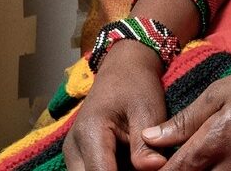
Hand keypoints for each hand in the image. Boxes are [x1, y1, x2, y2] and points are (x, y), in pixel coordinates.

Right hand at [62, 42, 169, 170]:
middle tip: (146, 168)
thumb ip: (146, 143)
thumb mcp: (147, 110)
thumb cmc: (136, 85)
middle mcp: (74, 147)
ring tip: (140, 161)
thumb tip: (156, 168)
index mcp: (89, 132)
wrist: (122, 69)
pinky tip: (132, 162)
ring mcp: (73, 154)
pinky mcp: (79, 157)